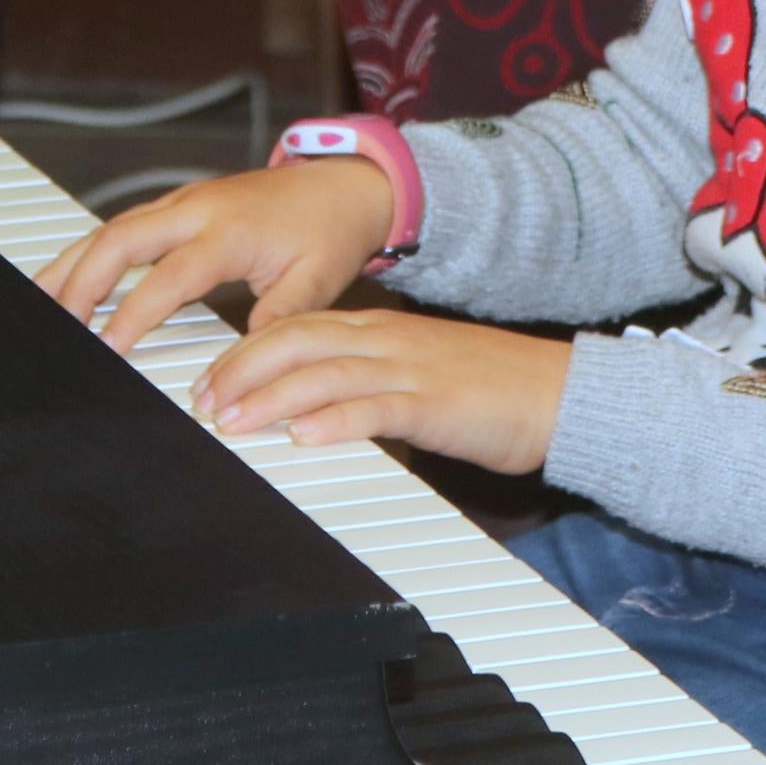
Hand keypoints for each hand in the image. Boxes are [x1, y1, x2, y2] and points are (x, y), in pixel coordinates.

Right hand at [33, 161, 392, 357]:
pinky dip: (91, 251)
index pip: (169, 277)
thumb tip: (244, 361)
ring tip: (40, 301)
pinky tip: (69, 276)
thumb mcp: (316, 282)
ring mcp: (184, 202)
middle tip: (56, 325)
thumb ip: (278, 319)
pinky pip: (124, 225)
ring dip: (74, 263)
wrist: (343, 185)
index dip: (133, 313)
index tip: (107, 348)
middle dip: (81, 282)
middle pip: (121, 239)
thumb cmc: (328, 232)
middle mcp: (197, 209)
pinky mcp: (179, 204)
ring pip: (112, 227)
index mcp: (229, 231)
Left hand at [192, 308, 570, 475]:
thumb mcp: (419, 377)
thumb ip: (369, 385)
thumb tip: (314, 412)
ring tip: (232, 421)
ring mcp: (411, 370)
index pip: (299, 328)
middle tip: (205, 401)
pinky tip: (305, 436)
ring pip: (325, 373)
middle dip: (242, 370)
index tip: (210, 380)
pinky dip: (335, 421)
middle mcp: (389, 343)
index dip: (247, 352)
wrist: (561, 394)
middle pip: (298, 342)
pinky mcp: (436, 405)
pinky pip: (377, 408)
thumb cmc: (493, 392)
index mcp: (382, 332)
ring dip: (271, 398)